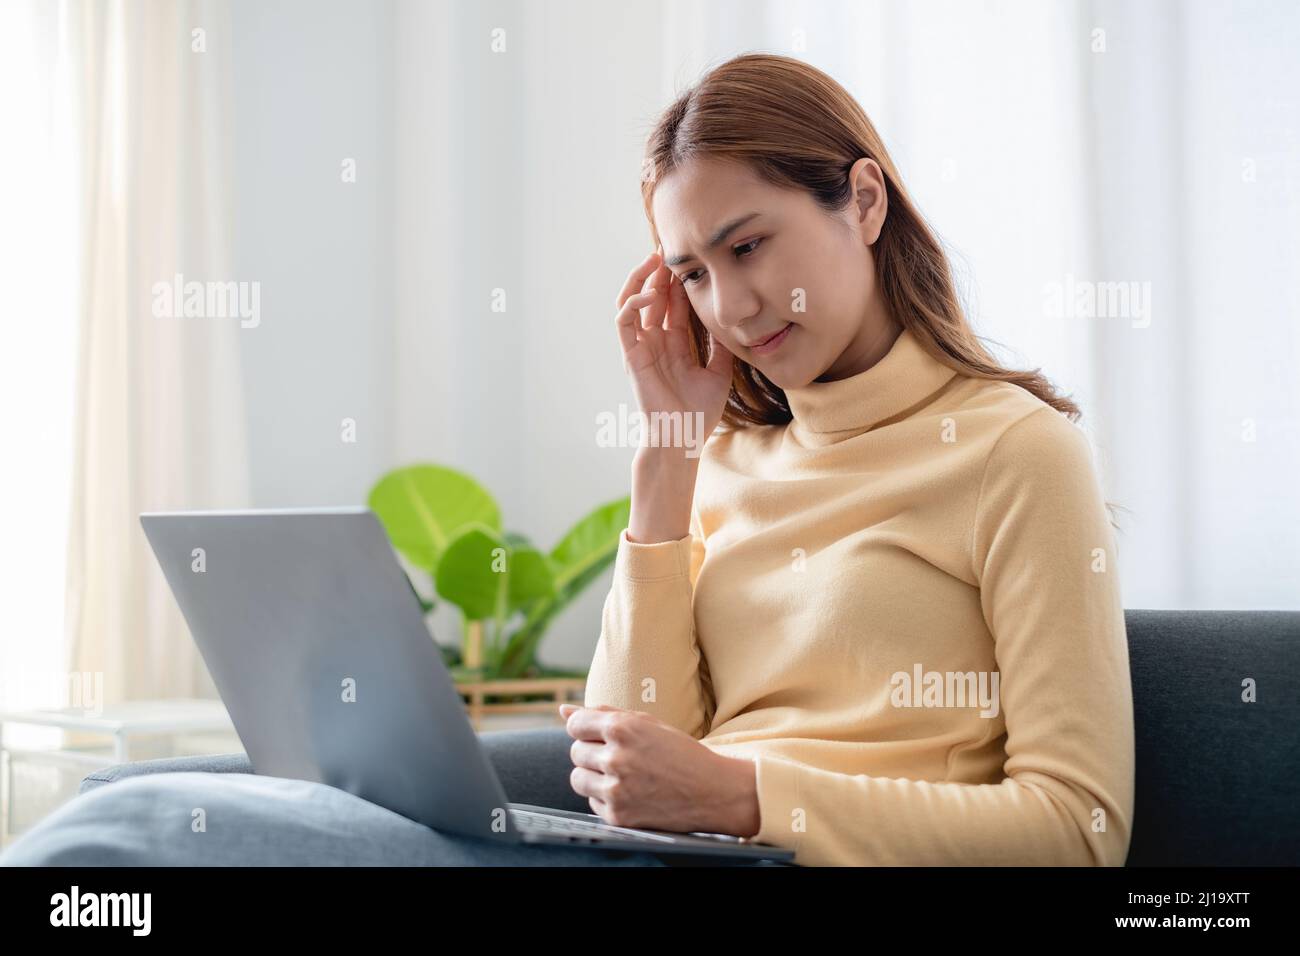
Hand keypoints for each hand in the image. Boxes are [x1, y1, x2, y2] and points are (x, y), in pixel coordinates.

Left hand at [558, 703, 759, 836]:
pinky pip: (592, 802)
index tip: (597, 735)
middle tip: (619, 756)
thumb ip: (603, 714)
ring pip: (577, 778)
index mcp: (623, 728)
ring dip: (593, 775)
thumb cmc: (680, 752)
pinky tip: (629, 791)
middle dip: (592, 752)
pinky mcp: (618, 815)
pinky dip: (605, 797)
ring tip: (619, 774)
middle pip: (576, 752)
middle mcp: (616, 758)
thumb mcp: (647, 723)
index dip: (585, 729)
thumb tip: (563, 711)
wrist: (713, 791)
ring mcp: (616, 789)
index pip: (575, 725)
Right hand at [614, 247, 734, 449]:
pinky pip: (624, 321)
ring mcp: (641, 347)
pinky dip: (633, 303)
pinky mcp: (631, 355)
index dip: (680, 281)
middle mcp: (655, 341)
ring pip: (632, 301)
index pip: (674, 304)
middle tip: (672, 246)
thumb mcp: (719, 372)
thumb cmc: (698, 413)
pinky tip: (651, 294)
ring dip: (641, 278)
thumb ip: (721, 346)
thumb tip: (733, 322)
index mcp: (674, 344)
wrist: (682, 438)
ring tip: (654, 259)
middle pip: (654, 296)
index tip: (692, 258)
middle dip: (661, 271)